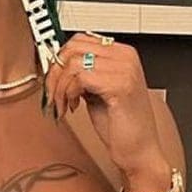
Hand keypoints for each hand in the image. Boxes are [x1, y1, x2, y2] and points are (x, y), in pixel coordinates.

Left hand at [44, 32, 166, 177]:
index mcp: (122, 54)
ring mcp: (125, 70)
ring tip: (64, 103)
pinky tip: (73, 107)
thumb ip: (83, 73)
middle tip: (53, 92)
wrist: (139, 151)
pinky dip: (69, 94)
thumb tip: (57, 65)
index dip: (60, 58)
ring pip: (73, 63)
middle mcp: (125, 57)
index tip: (52, 76)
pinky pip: (80, 78)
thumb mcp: (97, 90)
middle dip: (55, 72)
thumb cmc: (121, 125)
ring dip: (60, 87)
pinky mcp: (120, 85)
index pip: (80, 40)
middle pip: (73, 48)